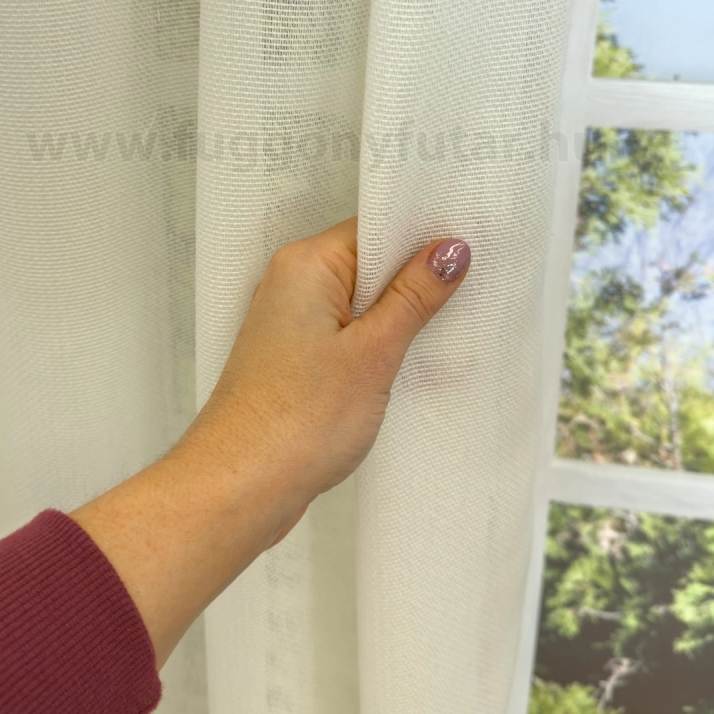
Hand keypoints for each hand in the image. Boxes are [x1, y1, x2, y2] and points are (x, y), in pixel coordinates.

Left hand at [198, 217, 470, 540]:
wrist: (239, 487)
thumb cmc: (298, 419)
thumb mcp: (374, 352)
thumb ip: (414, 295)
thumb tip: (449, 249)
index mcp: (307, 264)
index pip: (375, 227)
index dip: (424, 236)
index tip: (472, 249)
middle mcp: (292, 283)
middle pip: (369, 262)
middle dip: (417, 279)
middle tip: (474, 291)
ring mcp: (291, 322)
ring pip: (360, 301)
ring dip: (399, 316)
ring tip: (449, 330)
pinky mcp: (294, 358)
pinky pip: (346, 332)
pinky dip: (377, 343)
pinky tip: (409, 362)